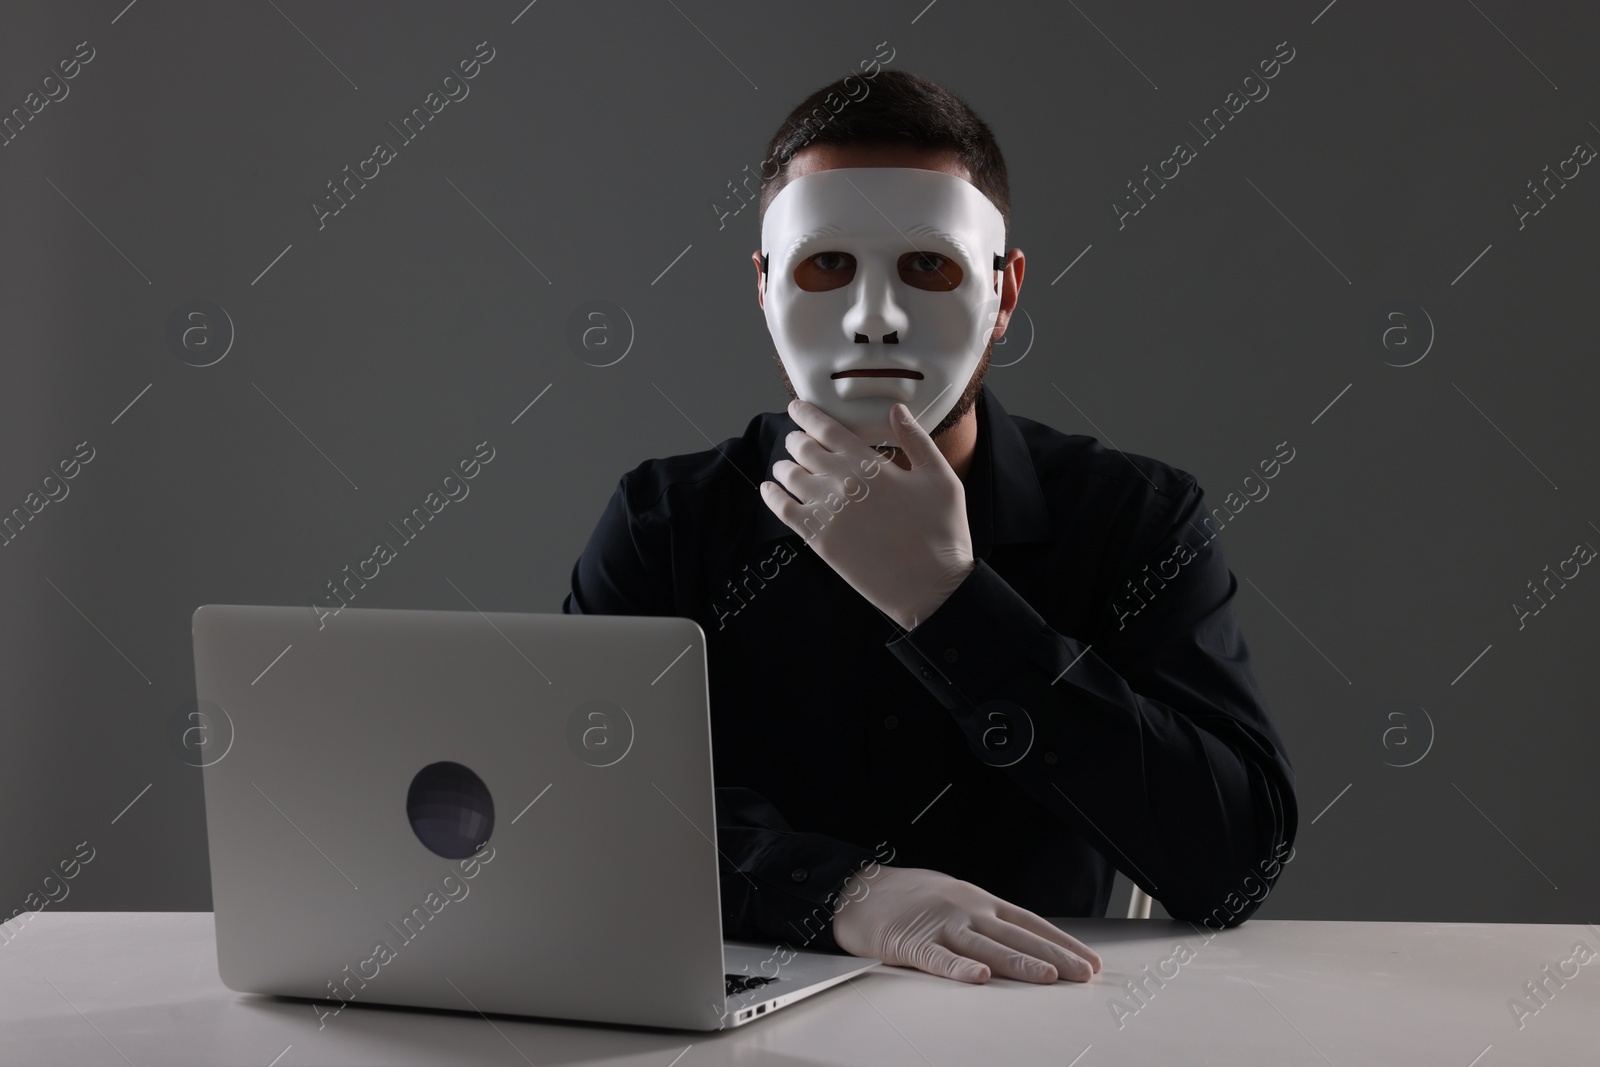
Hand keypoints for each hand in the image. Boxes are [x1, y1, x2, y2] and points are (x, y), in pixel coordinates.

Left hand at [760, 399, 974, 629]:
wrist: (930, 585)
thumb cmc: (941, 531)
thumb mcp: (941, 478)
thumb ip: (916, 440)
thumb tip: (897, 410)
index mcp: (869, 464)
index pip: (826, 429)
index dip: (806, 415)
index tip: (796, 407)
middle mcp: (842, 483)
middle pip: (804, 449)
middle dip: (795, 439)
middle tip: (794, 439)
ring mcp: (827, 512)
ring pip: (790, 477)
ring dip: (784, 466)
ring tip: (784, 466)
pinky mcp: (818, 540)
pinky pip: (783, 511)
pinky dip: (772, 496)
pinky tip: (769, 490)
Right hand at [831, 866, 1101, 983]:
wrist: (858, 888)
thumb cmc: (909, 899)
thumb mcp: (956, 900)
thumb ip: (987, 922)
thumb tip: (1025, 944)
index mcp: (980, 902)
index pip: (1030, 924)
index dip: (1061, 943)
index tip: (1088, 961)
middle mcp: (966, 910)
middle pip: (1016, 936)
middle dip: (1054, 957)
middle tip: (1084, 975)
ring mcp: (939, 924)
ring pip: (985, 946)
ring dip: (1018, 963)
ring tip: (1047, 977)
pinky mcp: (909, 941)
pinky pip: (937, 958)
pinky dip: (958, 968)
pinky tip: (978, 978)